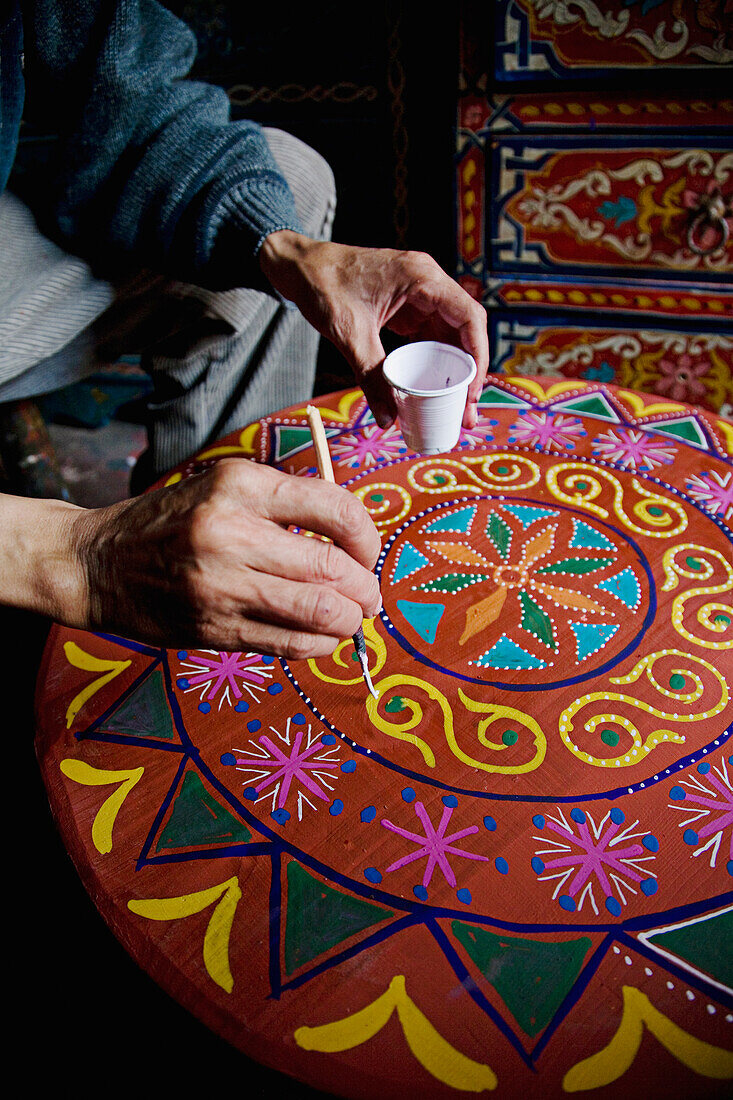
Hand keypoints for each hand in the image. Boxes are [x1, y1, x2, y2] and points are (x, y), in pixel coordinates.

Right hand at [3, 460, 381, 656]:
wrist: (100, 563)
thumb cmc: (171, 521)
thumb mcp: (223, 487)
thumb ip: (283, 504)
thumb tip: (353, 538)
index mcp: (241, 486)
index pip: (335, 508)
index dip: (368, 536)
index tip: (369, 551)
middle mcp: (232, 534)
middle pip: (333, 569)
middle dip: (367, 589)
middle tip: (370, 596)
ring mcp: (223, 586)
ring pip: (320, 613)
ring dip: (351, 622)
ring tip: (353, 620)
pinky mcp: (215, 629)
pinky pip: (290, 644)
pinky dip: (321, 645)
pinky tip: (322, 638)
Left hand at [259, 231, 488, 429]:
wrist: (299, 266)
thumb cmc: (322, 286)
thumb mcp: (349, 334)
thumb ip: (371, 376)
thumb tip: (387, 419)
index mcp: (422, 278)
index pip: (469, 317)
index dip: (478, 357)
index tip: (472, 392)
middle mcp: (428, 282)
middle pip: (465, 331)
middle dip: (469, 373)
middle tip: (466, 413)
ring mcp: (419, 294)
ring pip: (450, 336)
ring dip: (454, 371)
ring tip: (455, 409)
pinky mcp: (408, 306)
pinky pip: (430, 336)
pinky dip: (434, 363)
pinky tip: (434, 389)